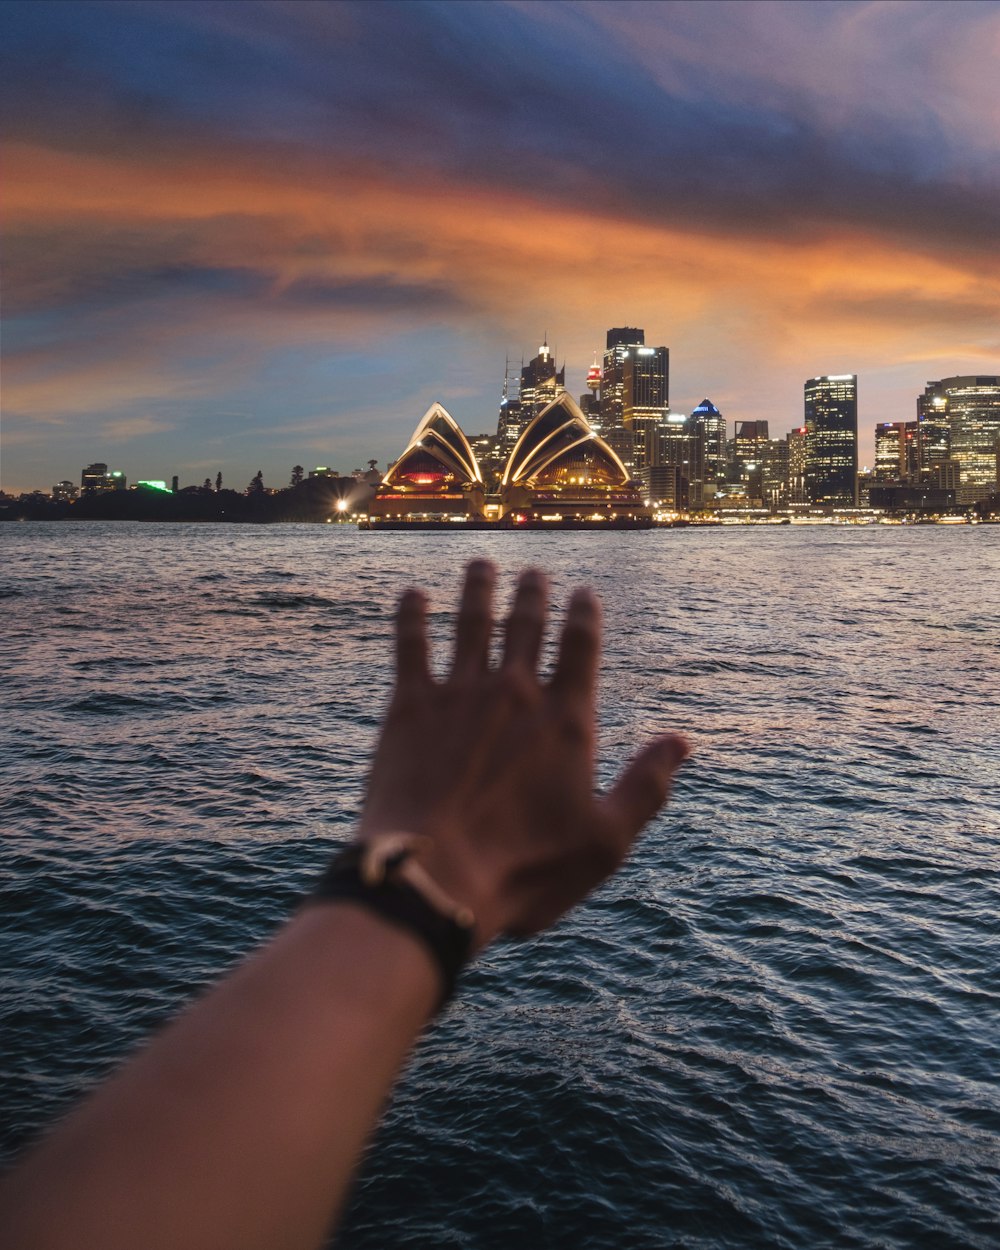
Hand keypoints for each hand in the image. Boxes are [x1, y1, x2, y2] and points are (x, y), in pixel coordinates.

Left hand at [359, 560, 689, 949]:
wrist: (435, 877)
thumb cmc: (524, 869)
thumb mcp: (606, 841)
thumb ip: (646, 786)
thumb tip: (682, 742)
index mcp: (566, 721)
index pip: (581, 647)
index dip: (584, 614)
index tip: (583, 592)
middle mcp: (516, 694)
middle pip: (527, 625)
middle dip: (534, 593)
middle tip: (535, 572)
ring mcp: (460, 694)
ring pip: (473, 622)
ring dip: (479, 589)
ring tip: (482, 565)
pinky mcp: (410, 707)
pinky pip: (411, 645)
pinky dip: (412, 615)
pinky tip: (413, 595)